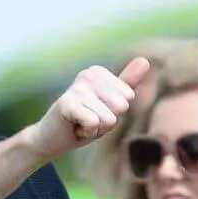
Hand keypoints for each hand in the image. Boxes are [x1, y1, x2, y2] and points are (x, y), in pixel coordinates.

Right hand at [31, 56, 149, 152]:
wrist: (53, 138)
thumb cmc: (84, 120)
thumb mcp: (110, 103)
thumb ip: (127, 82)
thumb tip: (144, 60)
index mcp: (99, 72)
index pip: (128, 97)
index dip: (115, 113)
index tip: (96, 111)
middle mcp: (87, 75)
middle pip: (121, 107)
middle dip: (108, 122)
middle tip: (88, 119)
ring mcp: (76, 88)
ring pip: (109, 118)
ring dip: (97, 129)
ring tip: (81, 123)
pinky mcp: (66, 103)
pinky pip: (95, 123)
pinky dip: (87, 133)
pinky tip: (75, 128)